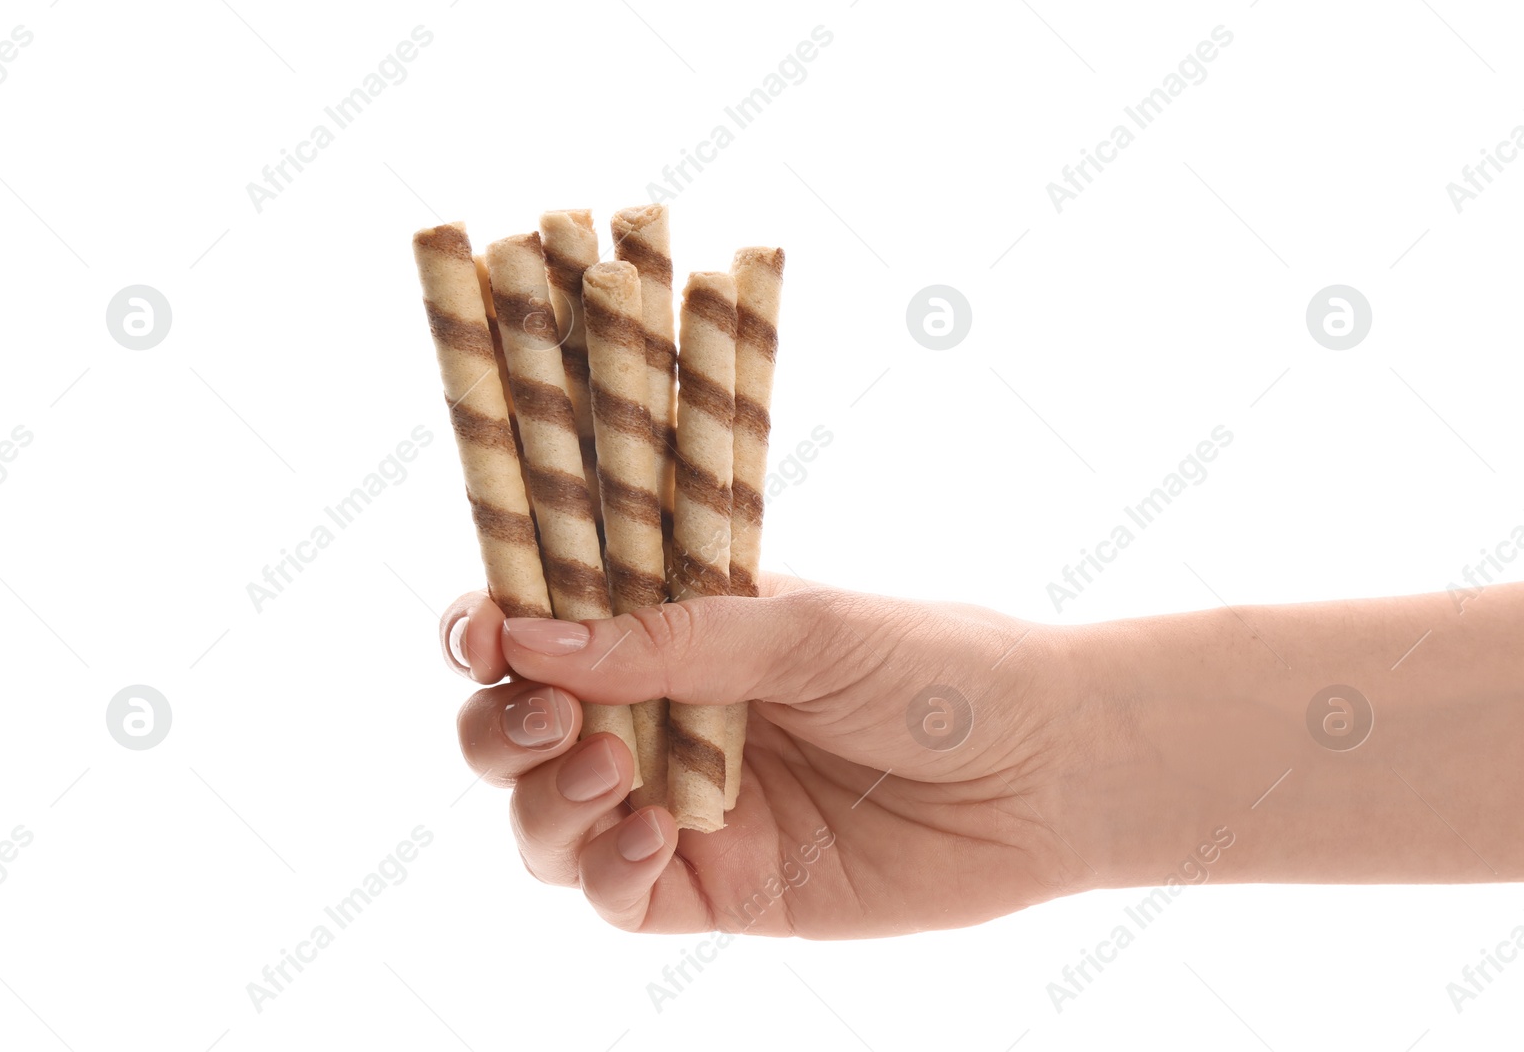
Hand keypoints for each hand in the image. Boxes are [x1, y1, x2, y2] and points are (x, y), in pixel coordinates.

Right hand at [439, 573, 1100, 937]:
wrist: (1044, 770)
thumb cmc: (939, 668)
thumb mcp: (805, 628)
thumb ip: (672, 640)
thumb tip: (533, 638)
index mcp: (677, 633)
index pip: (546, 629)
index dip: (490, 630)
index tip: (479, 632)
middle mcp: (664, 718)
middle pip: (518, 733)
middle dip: (499, 726)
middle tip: (545, 713)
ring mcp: (685, 806)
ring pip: (547, 821)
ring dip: (544, 798)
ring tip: (604, 768)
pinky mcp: (718, 888)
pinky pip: (617, 895)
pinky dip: (607, 869)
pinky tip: (652, 833)